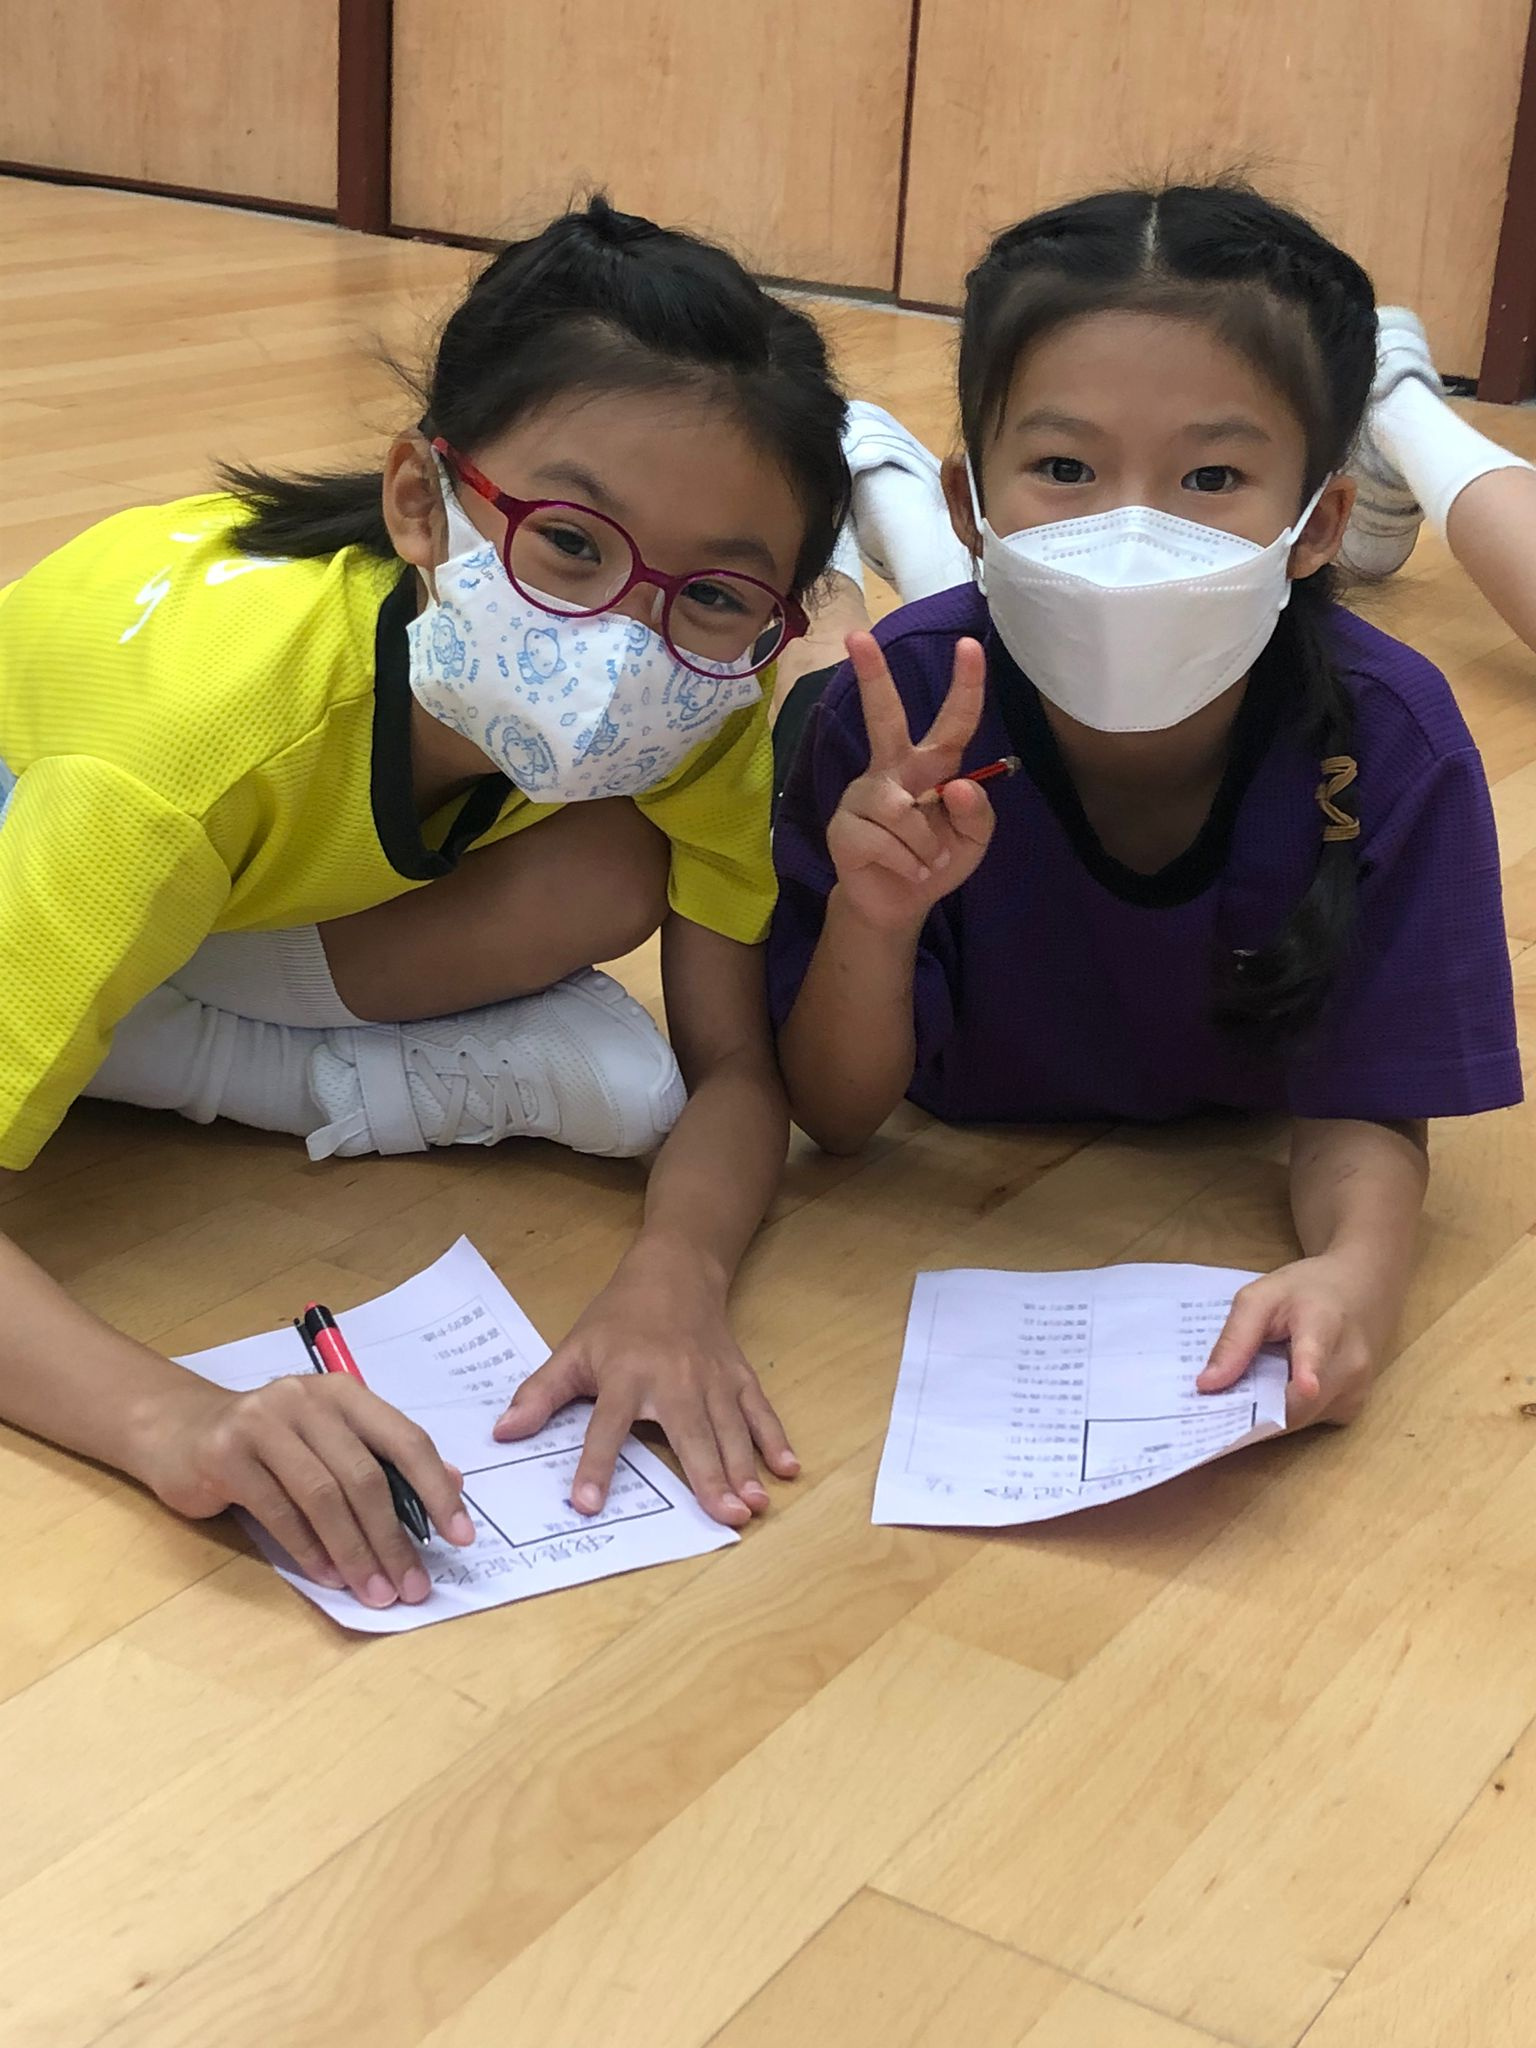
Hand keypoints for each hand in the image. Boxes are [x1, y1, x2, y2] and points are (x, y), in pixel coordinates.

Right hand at [138, 1373, 475, 1608]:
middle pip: (365, 1475)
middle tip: (413, 1585)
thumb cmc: (269, 1441)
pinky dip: (310, 1550)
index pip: (405, 1439)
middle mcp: (307, 1399)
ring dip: (355, 1552)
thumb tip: (454, 1484)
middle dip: (394, 1538)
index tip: (461, 1537)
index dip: (436, 1490)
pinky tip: (330, 1578)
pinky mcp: (226, 1455)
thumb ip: (385, 1457)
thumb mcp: (330, 1439)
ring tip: (376, 1591)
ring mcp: (263, 1423)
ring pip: (323, 1497)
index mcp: (344, 1393)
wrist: (179, 1430)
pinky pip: (279, 1511)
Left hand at [493, 1242, 797, 1526]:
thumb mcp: (574, 1349)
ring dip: (744, 1468)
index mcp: (626, 1376)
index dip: (595, 1464)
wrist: (674, 1271)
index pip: (606, 1426)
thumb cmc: (620, 1317)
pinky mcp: (738, 1376)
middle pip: (690, 1434)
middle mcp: (674, 1380)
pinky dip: (776, 1439)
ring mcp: (713, 1379)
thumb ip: (541, 1394)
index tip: (589, 1503)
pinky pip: (760, 1411)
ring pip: (731, 1429)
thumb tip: (502, 1434)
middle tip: (725, 1517)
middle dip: (708, 1476)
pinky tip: (789, 1469)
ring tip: (754, 1506)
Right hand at [827, 632, 995, 933]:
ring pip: (902, 811)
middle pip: (884, 717)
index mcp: (930, 764)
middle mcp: (893, 769)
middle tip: (855, 637)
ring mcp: (864, 795)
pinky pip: (884, 839)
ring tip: (926, 862)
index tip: (970, 645)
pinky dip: (908, 863)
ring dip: (926, 847)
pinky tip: (907, 870)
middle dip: (873, 676)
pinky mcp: (843, 825)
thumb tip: (955, 786)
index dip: (965, 685)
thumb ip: (978, 812)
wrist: (898, 904)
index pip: (952, 721)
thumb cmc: (937, 860)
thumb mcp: (974, 840)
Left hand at [1197, 1253, 1393, 1428]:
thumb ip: (1235, 1339)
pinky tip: (1271, 1395)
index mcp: (1323, 1323)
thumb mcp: (1260, 1297)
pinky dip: (1283, 1415)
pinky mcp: (1353, 1407)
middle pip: (1296, 1404)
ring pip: (1299, 1419)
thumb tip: (1207, 1386)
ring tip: (1242, 1395)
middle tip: (1214, 1410)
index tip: (1307, 1386)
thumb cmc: (1305, 1291)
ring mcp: (1356, 1389)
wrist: (1358, 1290)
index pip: (1316, 1350)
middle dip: (1252, 1411)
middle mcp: (1349, 1361)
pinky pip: (1309, 1422)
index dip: (1309, 1370)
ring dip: (1265, 1415)